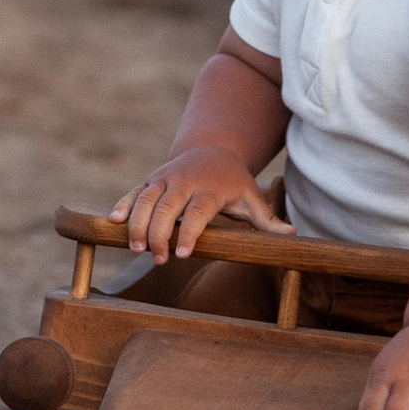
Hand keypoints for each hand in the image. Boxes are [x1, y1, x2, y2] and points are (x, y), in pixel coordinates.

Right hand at [109, 146, 294, 263]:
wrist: (212, 150)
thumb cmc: (233, 183)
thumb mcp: (252, 198)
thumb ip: (268, 220)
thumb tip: (294, 235)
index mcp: (210, 189)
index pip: (198, 212)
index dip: (189, 233)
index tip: (181, 254)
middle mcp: (184, 182)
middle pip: (166, 207)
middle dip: (159, 233)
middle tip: (157, 259)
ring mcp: (165, 179)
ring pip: (146, 199)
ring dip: (138, 224)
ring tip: (136, 249)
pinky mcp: (150, 180)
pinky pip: (134, 192)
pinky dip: (123, 205)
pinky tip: (114, 222)